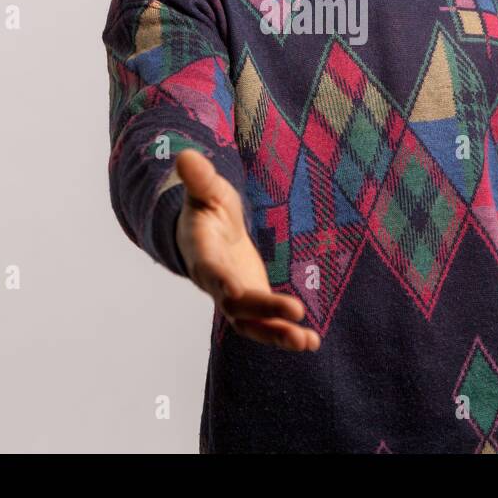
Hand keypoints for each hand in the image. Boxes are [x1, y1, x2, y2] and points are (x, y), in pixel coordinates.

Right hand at [174, 149, 320, 352]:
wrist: (207, 235)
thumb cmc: (207, 209)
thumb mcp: (206, 191)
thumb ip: (199, 179)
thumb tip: (185, 156)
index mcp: (202, 253)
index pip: (210, 270)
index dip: (220, 281)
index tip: (236, 292)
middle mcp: (216, 283)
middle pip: (237, 304)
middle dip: (265, 311)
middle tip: (296, 314)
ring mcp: (234, 298)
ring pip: (251, 325)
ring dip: (278, 335)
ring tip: (306, 342)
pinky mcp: (252, 305)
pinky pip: (267, 326)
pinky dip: (287, 334)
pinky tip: (312, 341)